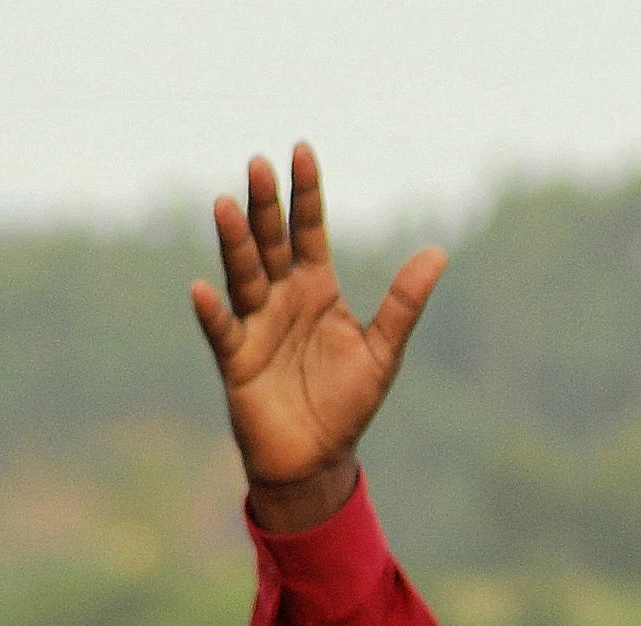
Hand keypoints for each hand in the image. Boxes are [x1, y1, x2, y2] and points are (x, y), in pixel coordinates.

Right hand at [189, 144, 447, 534]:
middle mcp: (281, 298)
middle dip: (265, 205)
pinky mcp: (236, 360)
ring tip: (225, 205)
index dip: (306, 193)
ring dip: (234, 242)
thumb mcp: (383, 352)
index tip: (301, 150)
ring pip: (243, 275)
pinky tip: (202, 289)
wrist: (318, 460)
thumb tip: (438, 252)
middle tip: (258, 164)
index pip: (309, 230)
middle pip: (271, 242)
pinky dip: (211, 312)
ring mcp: (255, 325)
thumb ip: (404, 303)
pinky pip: (222, 330)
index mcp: (317, 289)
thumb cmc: (347, 404)